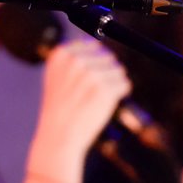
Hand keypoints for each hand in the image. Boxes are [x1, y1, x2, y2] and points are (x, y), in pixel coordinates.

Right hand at [33, 39, 130, 165]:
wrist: (59, 137)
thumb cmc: (60, 110)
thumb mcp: (57, 79)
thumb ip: (74, 61)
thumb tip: (98, 47)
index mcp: (61, 56)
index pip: (92, 46)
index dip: (94, 63)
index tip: (87, 80)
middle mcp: (76, 62)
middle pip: (107, 57)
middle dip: (105, 74)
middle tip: (91, 94)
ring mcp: (91, 75)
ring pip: (118, 70)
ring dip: (113, 85)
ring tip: (97, 100)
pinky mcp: (105, 90)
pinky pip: (125, 84)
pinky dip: (120, 94)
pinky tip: (105, 105)